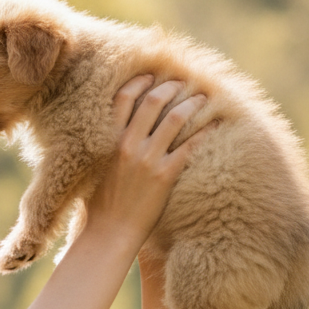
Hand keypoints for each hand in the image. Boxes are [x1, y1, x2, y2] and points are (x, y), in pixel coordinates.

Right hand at [85, 76, 209, 246]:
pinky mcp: (165, 176)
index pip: (123, 99)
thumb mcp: (93, 170)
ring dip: (193, 103)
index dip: (139, 82)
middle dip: (171, 86)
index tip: (151, 75)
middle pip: (153, 101)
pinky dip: (205, 131)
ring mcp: (148, 160)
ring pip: (175, 118)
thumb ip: (104, 149)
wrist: (109, 233)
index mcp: (108, 142)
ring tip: (203, 98)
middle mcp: (128, 145)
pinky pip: (190, 146)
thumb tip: (112, 135)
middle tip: (183, 82)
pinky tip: (215, 125)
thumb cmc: (99, 207)